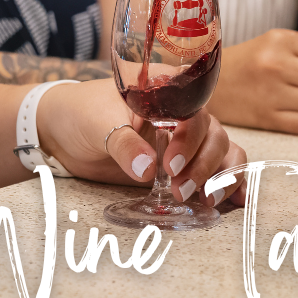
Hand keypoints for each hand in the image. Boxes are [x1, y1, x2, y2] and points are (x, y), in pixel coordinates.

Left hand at [37, 79, 247, 205]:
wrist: (63, 129)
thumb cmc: (81, 113)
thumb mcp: (97, 124)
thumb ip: (123, 144)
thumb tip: (147, 169)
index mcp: (163, 95)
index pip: (192, 113)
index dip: (188, 140)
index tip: (170, 167)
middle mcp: (180, 116)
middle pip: (215, 134)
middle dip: (205, 165)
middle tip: (181, 190)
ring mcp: (183, 141)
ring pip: (223, 151)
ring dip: (222, 176)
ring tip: (206, 201)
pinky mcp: (181, 165)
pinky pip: (216, 169)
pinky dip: (230, 183)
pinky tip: (234, 202)